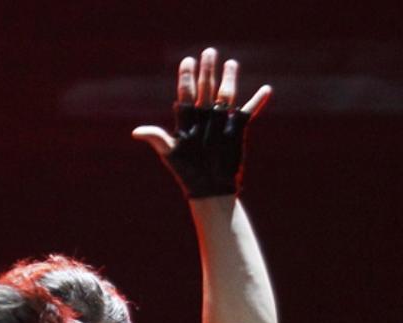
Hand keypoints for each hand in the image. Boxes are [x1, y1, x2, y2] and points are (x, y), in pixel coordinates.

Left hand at [132, 46, 270, 198]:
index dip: (186, 77)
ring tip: (231, 63)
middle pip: (206, 88)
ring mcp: (221, 123)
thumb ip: (157, 138)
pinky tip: (266, 90)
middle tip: (209, 52)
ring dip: (229, 79)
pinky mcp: (237, 131)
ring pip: (226, 95)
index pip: (186, 93)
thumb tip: (136, 132)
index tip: (188, 60)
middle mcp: (204, 118)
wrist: (209, 189)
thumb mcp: (171, 154)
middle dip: (208, 70)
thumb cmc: (187, 173)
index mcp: (187, 121)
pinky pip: (248, 113)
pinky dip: (257, 102)